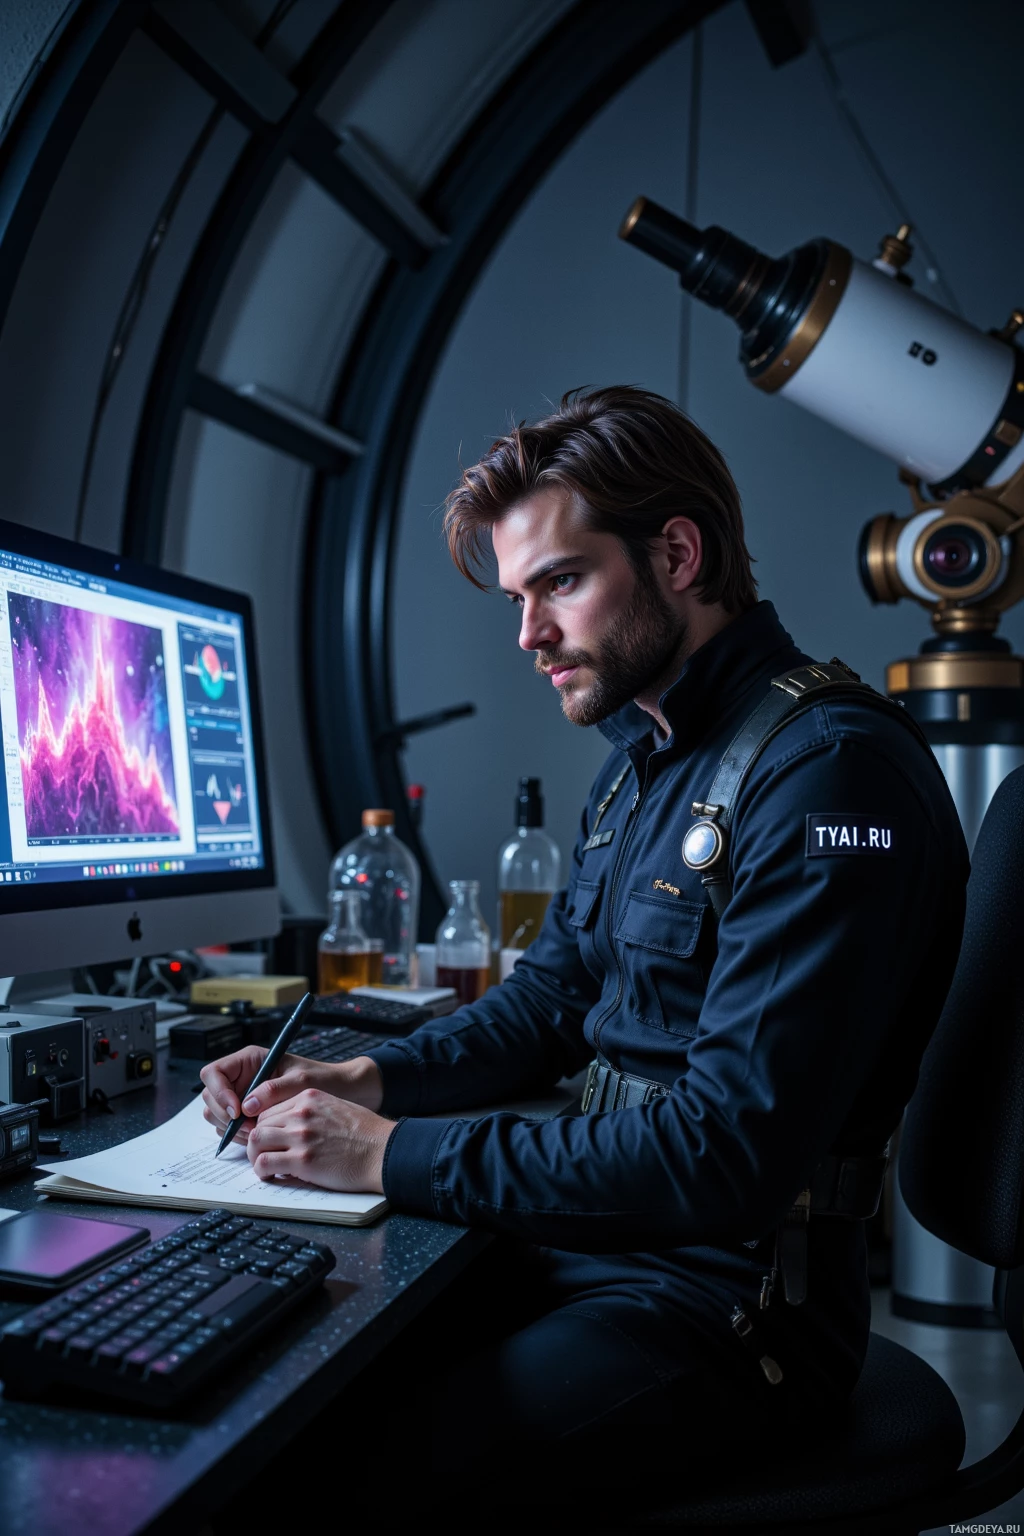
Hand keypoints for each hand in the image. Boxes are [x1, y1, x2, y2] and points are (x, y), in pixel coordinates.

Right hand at [201, 1047, 383, 1143]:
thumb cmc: (325, 1080)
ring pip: (218, 1115)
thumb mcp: (301, 1081)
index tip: (237, 1111)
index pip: (213, 1073)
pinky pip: (232, 1128)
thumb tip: (246, 1106)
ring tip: (260, 1133)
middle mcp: (242, 1078)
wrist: (343, 1093)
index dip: (219, 1092)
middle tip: (250, 1128)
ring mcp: (244, 1097)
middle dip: (225, 1115)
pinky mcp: (249, 1116)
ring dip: (232, 1128)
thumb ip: (273, 1091)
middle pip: (210, 1096)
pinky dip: (240, 1136)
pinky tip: (262, 1138)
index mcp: (250, 1061)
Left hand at [246, 1089, 393, 1192]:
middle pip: (260, 1124)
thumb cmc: (365, 1135)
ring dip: (255, 1155)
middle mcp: (301, 1113)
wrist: (382, 1151)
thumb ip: (311, 1112)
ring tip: (264, 1165)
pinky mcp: (302, 1160)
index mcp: (309, 1098)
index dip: (265, 1126)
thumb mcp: (336, 1108)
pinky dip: (262, 1170)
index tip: (269, 1139)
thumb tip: (290, 1128)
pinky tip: (271, 1175)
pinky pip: (264, 1162)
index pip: (270, 1109)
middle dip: (258, 1141)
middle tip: (263, 1154)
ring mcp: (301, 1136)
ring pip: (255, 1140)